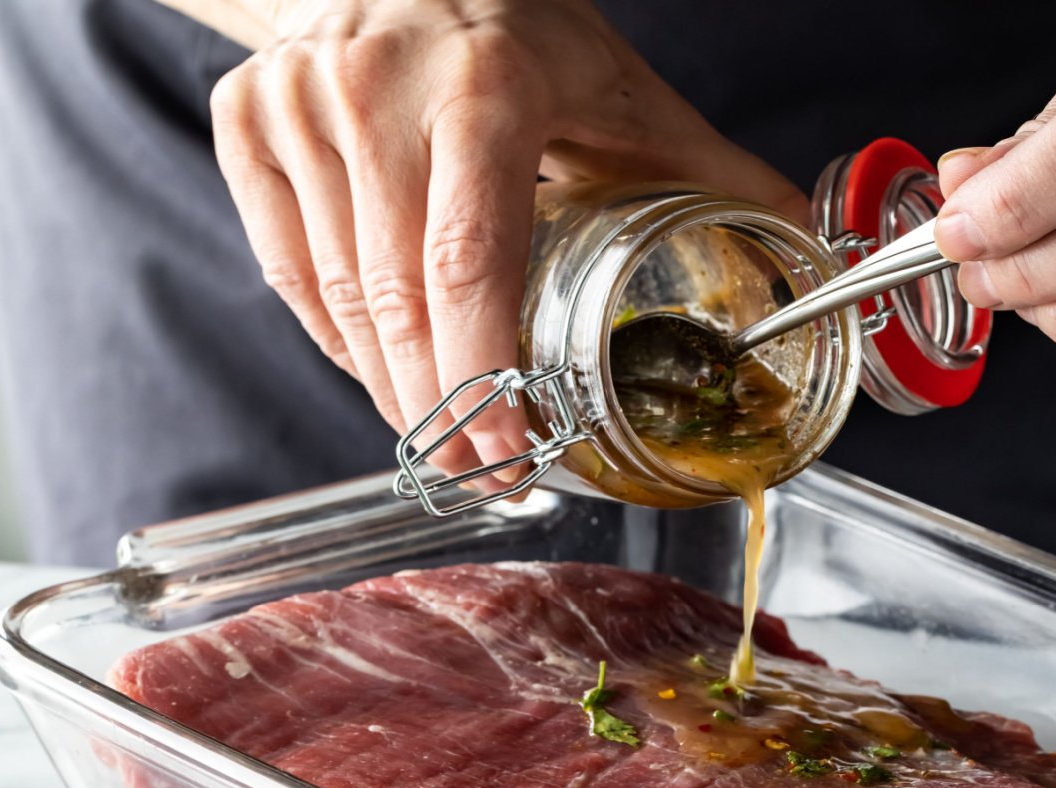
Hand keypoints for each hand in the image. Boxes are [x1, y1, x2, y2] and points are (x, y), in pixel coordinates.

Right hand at [210, 0, 808, 476]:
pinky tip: (385, 371)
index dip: (483, 378)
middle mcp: (378, 88)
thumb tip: (808, 254)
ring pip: (338, 299)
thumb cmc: (523, 39)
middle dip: (440, 412)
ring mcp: (300, 104)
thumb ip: (711, 176)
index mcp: (485, 84)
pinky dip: (340, 342)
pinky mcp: (247, 124)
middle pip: (397, 300)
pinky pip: (289, 276)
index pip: (471, 262)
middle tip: (479, 476)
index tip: (506, 457)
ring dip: (393, 389)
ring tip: (442, 434)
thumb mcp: (625, 96)